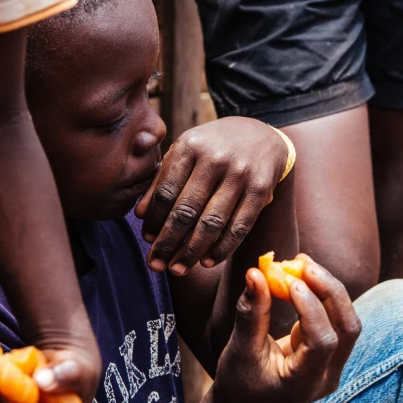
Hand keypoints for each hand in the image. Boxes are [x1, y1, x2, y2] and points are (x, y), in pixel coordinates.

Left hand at [135, 117, 287, 275]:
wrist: (260, 134)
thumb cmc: (212, 148)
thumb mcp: (185, 152)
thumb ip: (162, 179)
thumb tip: (141, 215)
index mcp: (189, 146)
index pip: (165, 191)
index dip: (154, 220)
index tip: (147, 240)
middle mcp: (215, 158)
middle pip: (186, 210)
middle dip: (168, 243)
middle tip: (155, 265)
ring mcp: (241, 174)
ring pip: (212, 223)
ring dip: (192, 251)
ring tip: (177, 269)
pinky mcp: (261, 189)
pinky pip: (239, 226)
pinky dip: (222, 248)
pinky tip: (206, 261)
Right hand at [209, 256, 361, 402]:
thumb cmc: (238, 380)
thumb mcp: (240, 349)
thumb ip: (251, 313)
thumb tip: (255, 273)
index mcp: (305, 384)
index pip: (323, 342)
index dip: (311, 309)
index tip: (290, 282)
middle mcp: (328, 376)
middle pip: (347, 328)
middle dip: (329, 291)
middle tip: (303, 263)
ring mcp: (334, 365)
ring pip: (347, 320)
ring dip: (328, 289)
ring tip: (302, 264)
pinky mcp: (332, 350)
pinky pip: (337, 318)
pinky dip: (322, 294)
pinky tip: (303, 275)